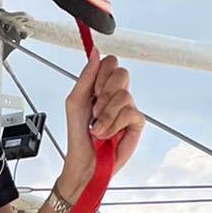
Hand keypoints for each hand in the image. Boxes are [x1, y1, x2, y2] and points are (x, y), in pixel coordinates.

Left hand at [62, 52, 144, 186]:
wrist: (83, 161)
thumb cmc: (78, 135)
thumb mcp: (75, 102)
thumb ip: (86, 77)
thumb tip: (95, 51)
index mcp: (102, 86)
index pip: (111, 62)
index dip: (102, 73)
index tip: (94, 90)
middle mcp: (116, 95)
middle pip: (122, 73)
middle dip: (105, 93)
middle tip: (95, 110)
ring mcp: (128, 108)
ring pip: (125, 95)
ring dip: (106, 115)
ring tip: (97, 129)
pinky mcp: (136, 123)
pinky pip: (131, 114)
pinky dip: (114, 125)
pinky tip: (108, 135)